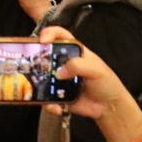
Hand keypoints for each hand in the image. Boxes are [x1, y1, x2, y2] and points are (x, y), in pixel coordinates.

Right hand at [38, 27, 141, 141]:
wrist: (109, 107)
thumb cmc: (106, 83)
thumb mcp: (96, 70)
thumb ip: (78, 66)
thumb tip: (58, 73)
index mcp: (74, 51)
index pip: (59, 35)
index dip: (49, 33)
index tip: (43, 41)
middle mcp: (63, 63)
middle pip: (44, 55)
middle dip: (36, 59)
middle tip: (31, 66)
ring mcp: (58, 79)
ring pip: (41, 78)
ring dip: (38, 85)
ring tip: (42, 92)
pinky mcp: (57, 95)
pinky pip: (46, 98)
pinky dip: (49, 104)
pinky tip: (57, 108)